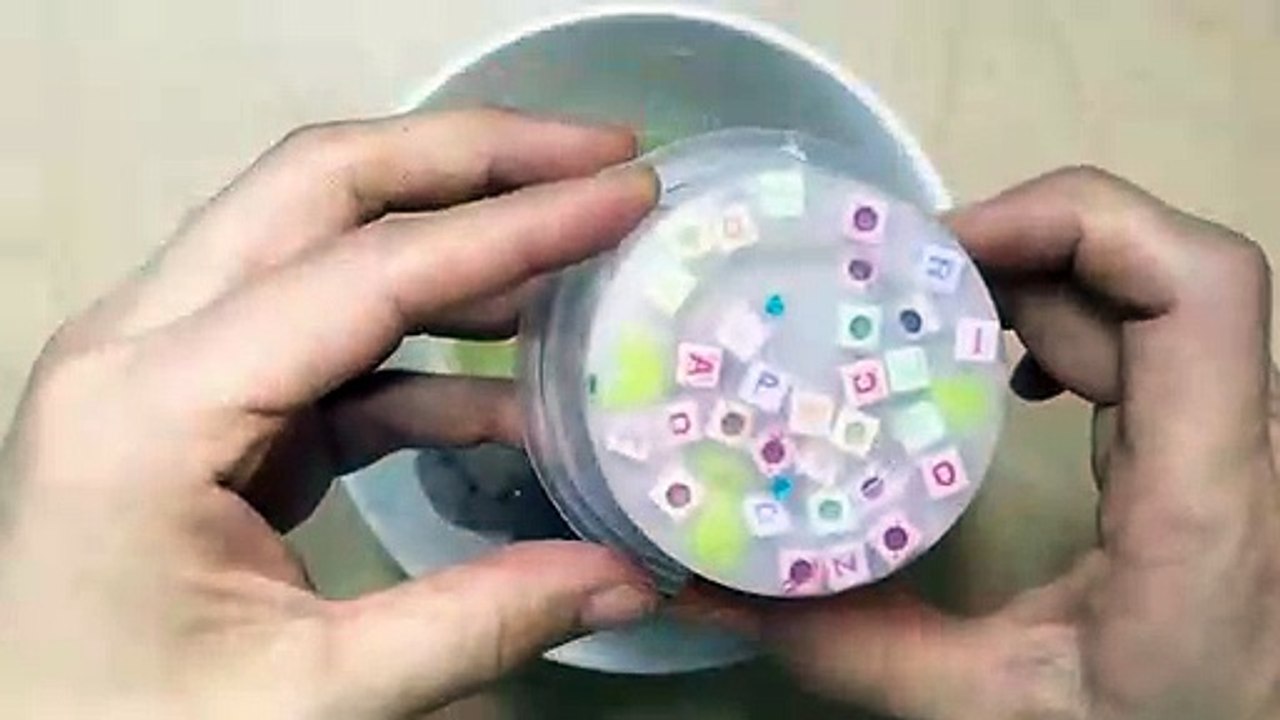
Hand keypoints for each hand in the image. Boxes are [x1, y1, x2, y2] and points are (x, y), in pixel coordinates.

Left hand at [0, 109, 660, 717]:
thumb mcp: (311, 698)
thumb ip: (479, 626)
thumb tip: (636, 578)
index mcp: (150, 407)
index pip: (363, 273)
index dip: (511, 226)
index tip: (625, 195)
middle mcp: (139, 345)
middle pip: (318, 188)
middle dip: (472, 158)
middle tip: (601, 158)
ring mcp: (162, 364)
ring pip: (317, 238)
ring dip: (452, 233)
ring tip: (577, 240)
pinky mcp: (198, 402)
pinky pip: (323, 336)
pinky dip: (424, 341)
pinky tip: (516, 377)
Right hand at [679, 168, 1279, 719]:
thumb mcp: (993, 711)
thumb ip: (851, 652)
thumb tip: (708, 589)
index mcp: (1202, 501)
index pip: (1194, 289)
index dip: (1075, 224)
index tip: (949, 252)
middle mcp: (1244, 447)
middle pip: (1161, 267)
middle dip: (1024, 242)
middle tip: (901, 276)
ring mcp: (1240, 439)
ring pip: (1157, 290)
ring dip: (1041, 274)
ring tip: (936, 306)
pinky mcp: (1218, 447)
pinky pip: (1158, 332)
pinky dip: (1072, 316)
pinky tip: (1011, 367)